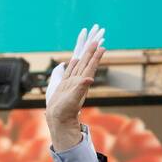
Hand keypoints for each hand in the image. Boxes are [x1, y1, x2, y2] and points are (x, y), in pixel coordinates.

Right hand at [45, 25, 104, 149]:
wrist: (58, 119)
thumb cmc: (65, 111)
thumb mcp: (74, 99)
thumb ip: (81, 88)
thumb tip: (89, 79)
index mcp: (81, 82)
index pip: (90, 66)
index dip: (96, 57)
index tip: (102, 47)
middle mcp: (78, 81)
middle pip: (86, 63)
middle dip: (92, 52)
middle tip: (97, 41)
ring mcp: (72, 83)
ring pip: (79, 66)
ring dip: (85, 56)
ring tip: (89, 47)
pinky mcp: (64, 85)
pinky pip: (69, 71)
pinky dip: (73, 64)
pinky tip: (75, 60)